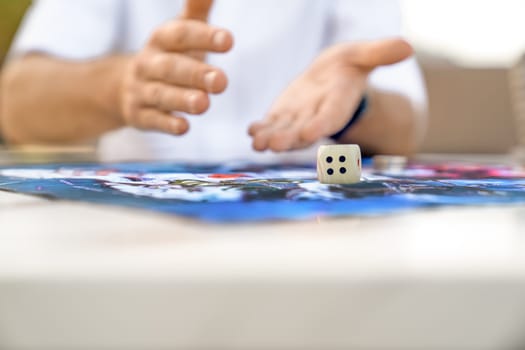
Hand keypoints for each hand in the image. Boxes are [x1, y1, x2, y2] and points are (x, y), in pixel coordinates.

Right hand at [119, 0, 232, 134]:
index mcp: (161, 40)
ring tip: (204, 104)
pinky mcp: (139, 116)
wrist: (126, 87)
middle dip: (196, 74)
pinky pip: (153, 120)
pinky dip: (167, 124)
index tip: (228, 41)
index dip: (203, 36)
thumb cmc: (168, 57)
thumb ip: (197, 10)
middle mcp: (148, 64)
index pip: (180, 34)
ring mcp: (141, 91)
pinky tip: (184, 128)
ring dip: (182, 100)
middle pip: (171, 68)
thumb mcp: (180, 32)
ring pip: (161, 95)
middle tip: (222, 81)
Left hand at [248, 38, 412, 151]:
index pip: (331, 116)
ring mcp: (298, 118)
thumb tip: (407, 47)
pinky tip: (251, 132)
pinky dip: (261, 129)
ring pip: (284, 131)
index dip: (322, 124)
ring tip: (258, 144)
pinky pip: (271, 124)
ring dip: (271, 138)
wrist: (330, 79)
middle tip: (275, 146)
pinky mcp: (282, 116)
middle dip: (290, 139)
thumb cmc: (348, 67)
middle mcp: (317, 116)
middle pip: (304, 130)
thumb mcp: (362, 55)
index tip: (311, 132)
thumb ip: (380, 53)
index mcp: (338, 102)